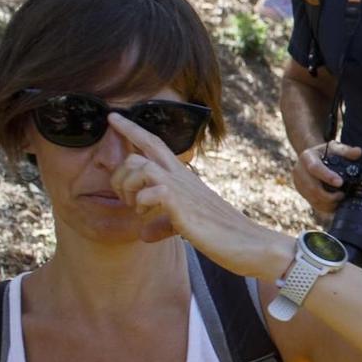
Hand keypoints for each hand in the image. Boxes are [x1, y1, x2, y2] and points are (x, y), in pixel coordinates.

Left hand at [109, 114, 291, 277]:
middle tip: (124, 197)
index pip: (155, 143)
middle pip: (138, 154)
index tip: (112, 117)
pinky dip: (140, 204)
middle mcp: (181, 177)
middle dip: (119, 174)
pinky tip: (146, 216)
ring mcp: (182, 188)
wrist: (249, 244)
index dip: (132, 129)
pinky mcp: (181, 203)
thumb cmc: (223, 235)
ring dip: (127, 188)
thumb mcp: (187, 226)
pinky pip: (147, 192)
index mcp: (184, 178)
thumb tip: (143, 234)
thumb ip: (163, 225)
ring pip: (138, 167)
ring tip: (135, 207)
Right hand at [292, 138, 353, 212]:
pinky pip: (313, 203)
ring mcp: (299, 183)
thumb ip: (346, 151)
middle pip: (312, 187)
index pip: (315, 168)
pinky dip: (325, 206)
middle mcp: (299, 170)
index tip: (340, 182)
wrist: (313, 158)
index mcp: (307, 157)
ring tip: (340, 199)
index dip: (327, 176)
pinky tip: (335, 204)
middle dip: (329, 195)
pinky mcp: (302, 192)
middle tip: (342, 195)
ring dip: (328, 202)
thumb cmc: (325, 153)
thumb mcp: (335, 148)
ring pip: (312, 197)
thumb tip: (358, 152)